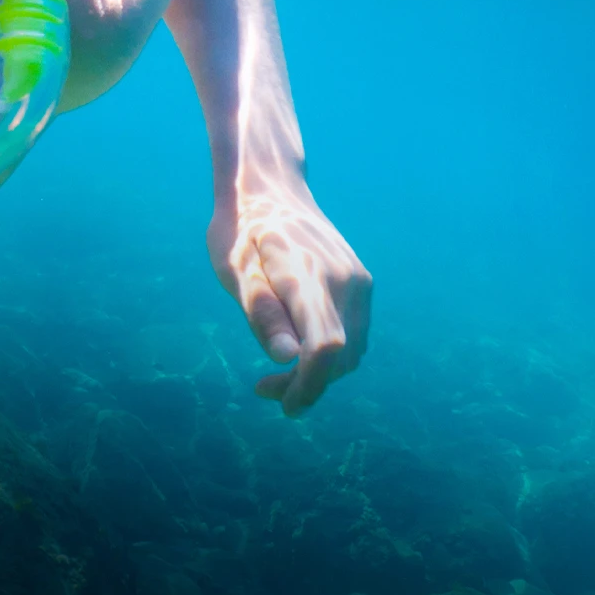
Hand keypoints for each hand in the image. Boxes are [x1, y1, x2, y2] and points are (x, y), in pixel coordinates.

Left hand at [209, 186, 371, 416]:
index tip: (285, 407)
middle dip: (307, 384)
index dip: (310, 385)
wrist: (268, 187)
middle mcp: (346, 280)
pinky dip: (330, 352)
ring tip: (275, 378)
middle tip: (263, 390)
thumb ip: (261, 312)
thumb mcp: (234, 269)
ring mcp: (359, 280)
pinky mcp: (361, 282)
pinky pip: (353, 331)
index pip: (326, 346)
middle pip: (342, 354)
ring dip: (320, 373)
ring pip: (352, 347)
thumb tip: (288, 359)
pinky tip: (296, 351)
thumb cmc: (239, 229)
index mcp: (309, 275)